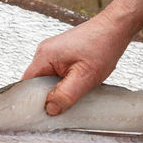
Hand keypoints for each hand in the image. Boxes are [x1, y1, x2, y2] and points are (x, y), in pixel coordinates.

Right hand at [22, 0, 142, 115]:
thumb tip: (50, 109)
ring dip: (58, 89)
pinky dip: (64, 83)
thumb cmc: (102, 46)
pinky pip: (56, 74)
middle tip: (62, 105)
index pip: (26, 85)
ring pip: (47, 80)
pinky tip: (76, 85)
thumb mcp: (84, 77)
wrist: (115, 28)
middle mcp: (44, 52)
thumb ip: (65, 95)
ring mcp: (53, 52)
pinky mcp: (62, 54)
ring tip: (73, 92)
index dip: (32, 101)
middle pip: (36, 83)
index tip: (42, 114)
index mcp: (44, 56)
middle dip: (48, 96)